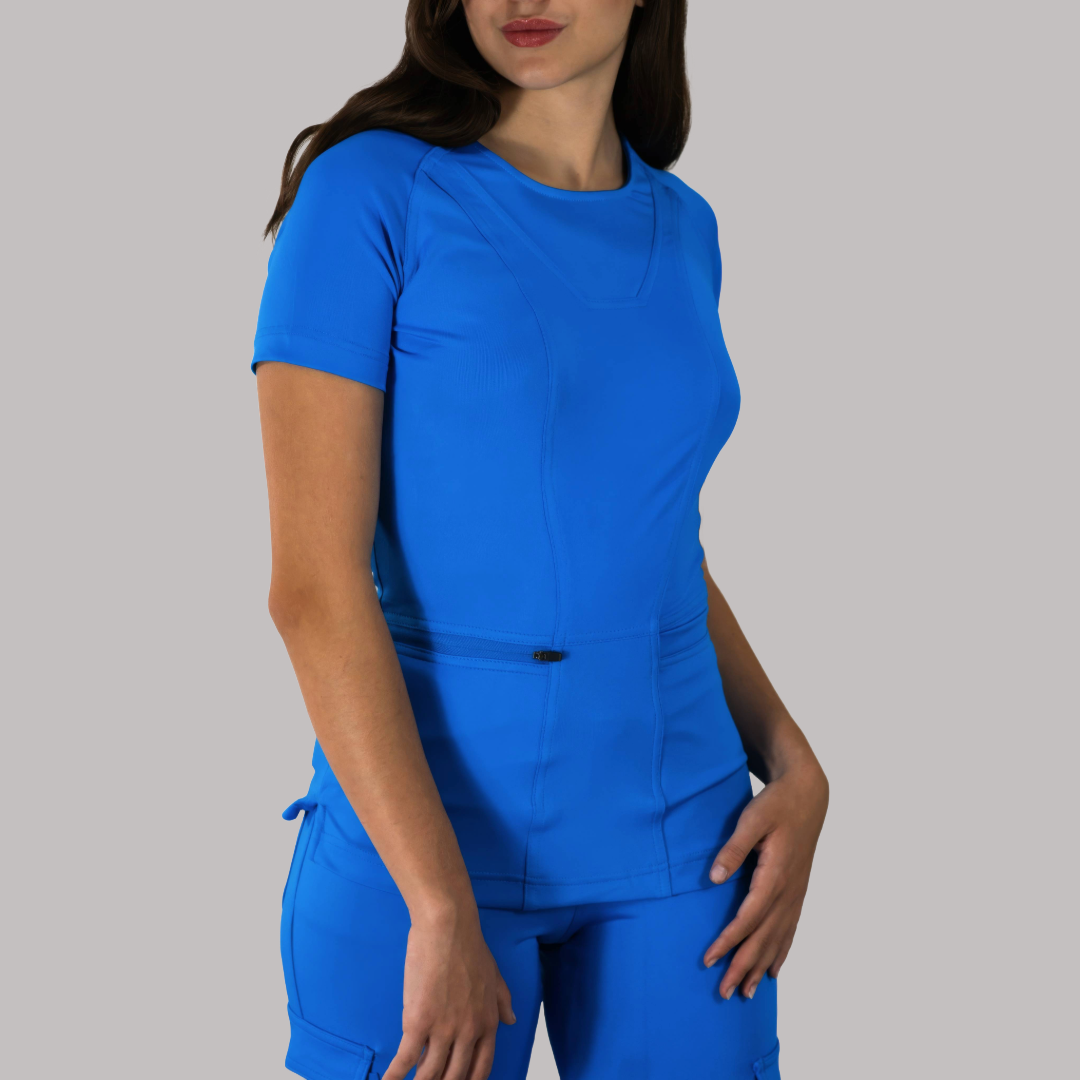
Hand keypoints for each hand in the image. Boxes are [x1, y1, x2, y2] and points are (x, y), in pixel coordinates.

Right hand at [384, 900, 516, 1079]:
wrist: (448, 927)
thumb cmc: (470, 946)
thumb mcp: (495, 975)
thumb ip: (503, 1001)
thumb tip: (511, 1020)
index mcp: (488, 1023)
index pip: (481, 1068)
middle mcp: (468, 1032)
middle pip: (455, 1076)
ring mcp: (443, 1029)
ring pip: (430, 1074)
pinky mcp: (418, 1022)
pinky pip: (405, 1059)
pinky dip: (394, 1075)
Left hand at [703, 759, 827, 998]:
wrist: (808, 795)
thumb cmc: (777, 804)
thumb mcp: (753, 818)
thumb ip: (734, 847)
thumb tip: (715, 877)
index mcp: (776, 875)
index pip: (749, 917)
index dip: (729, 941)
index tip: (709, 959)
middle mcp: (788, 891)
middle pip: (764, 937)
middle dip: (743, 966)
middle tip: (724, 993)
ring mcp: (796, 893)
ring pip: (778, 939)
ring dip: (761, 966)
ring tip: (746, 992)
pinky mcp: (798, 891)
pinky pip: (790, 930)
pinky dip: (781, 952)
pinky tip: (773, 971)